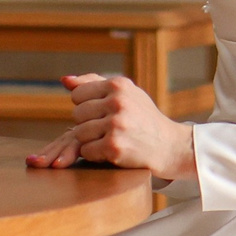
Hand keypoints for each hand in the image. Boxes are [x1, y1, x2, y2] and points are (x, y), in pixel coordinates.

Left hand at [26, 74, 196, 179]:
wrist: (170, 146)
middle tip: (109, 129)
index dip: (87, 106)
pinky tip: (112, 151)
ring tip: (111, 139)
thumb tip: (65, 80)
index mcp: (119, 85)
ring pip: (79, 133)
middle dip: (88, 124)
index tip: (103, 113)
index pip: (77, 94)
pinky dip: (96, 155)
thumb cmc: (143, 118)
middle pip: (76, 114)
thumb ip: (94, 84)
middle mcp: (117, 101)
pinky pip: (86, 151)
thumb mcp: (126, 94)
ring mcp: (116, 124)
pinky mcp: (114, 146)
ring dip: (91, 141)